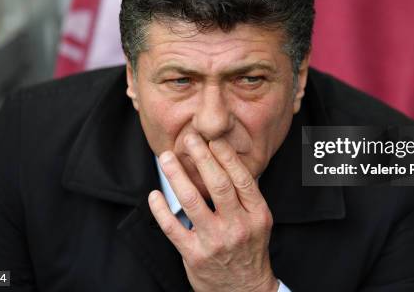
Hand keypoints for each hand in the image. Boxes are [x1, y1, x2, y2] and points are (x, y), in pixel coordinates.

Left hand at [148, 133, 277, 291]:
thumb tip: (228, 160)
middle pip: (218, 184)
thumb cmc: (249, 250)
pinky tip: (154, 195)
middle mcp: (238, 226)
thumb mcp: (259, 222)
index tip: (212, 139)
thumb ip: (246, 195)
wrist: (245, 290)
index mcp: (257, 215)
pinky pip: (173, 227)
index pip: (241, 179)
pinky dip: (161, 209)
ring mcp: (215, 241)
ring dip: (177, 176)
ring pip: (193, 201)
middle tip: (189, 138)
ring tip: (167, 158)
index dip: (226, 156)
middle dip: (201, 157)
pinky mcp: (195, 255)